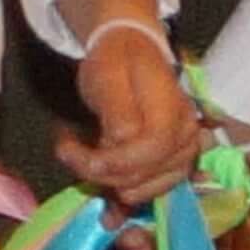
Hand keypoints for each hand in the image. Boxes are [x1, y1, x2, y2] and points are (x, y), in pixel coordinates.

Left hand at [58, 27, 207, 205]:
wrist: (133, 56)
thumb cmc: (118, 62)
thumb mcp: (108, 75)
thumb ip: (118, 109)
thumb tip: (120, 141)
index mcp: (174, 109)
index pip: (152, 148)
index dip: (114, 161)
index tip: (71, 151)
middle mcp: (186, 138)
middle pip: (142, 174)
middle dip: (97, 170)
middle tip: (64, 147)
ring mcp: (181, 157)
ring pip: (139, 190)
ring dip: (102, 180)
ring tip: (79, 153)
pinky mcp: (169, 170)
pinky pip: (141, 193)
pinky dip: (114, 188)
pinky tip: (95, 173)